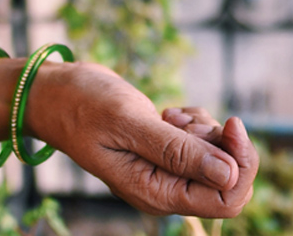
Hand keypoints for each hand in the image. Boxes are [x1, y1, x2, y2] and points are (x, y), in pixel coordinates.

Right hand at [26, 62, 256, 217]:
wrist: (53, 94)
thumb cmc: (82, 106)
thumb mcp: (128, 123)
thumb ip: (177, 152)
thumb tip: (228, 173)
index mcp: (157, 194)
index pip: (226, 199)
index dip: (240, 163)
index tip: (231, 123)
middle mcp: (166, 189)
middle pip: (228, 182)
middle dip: (224, 145)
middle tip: (189, 119)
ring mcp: (166, 172)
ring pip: (218, 158)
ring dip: (205, 128)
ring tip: (169, 115)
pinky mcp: (165, 153)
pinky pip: (202, 142)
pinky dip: (195, 122)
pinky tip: (168, 113)